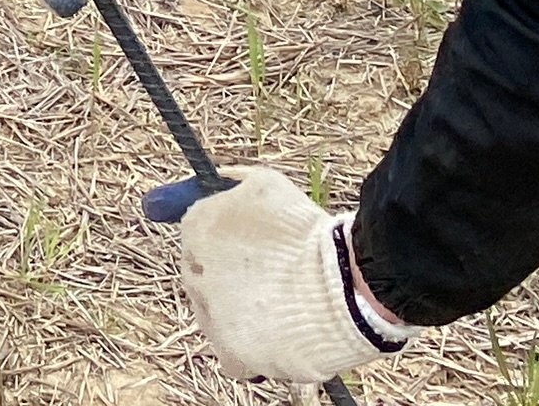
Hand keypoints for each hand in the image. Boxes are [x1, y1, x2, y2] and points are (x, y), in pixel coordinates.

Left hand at [145, 168, 408, 384]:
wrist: (345, 286)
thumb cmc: (308, 232)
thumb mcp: (266, 184)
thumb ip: (232, 182)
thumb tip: (216, 181)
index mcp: (197, 229)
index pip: (193, 238)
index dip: (220, 247)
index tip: (240, 253)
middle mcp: (196, 274)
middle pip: (199, 280)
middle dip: (224, 280)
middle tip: (260, 283)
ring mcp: (214, 318)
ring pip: (215, 320)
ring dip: (236, 316)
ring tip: (277, 309)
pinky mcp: (233, 355)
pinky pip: (232, 358)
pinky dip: (248, 352)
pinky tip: (273, 339)